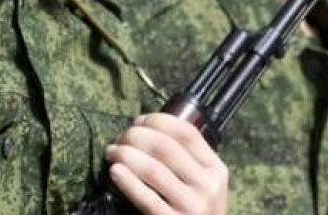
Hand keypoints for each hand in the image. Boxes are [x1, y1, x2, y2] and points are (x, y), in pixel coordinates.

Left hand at [107, 113, 227, 214]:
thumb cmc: (194, 207)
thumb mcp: (201, 181)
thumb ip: (184, 158)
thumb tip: (142, 128)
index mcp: (216, 169)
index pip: (186, 132)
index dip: (157, 120)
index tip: (137, 121)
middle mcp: (208, 186)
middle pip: (165, 146)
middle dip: (134, 136)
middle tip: (118, 139)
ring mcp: (193, 206)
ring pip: (152, 169)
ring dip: (125, 155)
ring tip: (111, 153)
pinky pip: (146, 198)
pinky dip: (126, 181)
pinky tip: (115, 171)